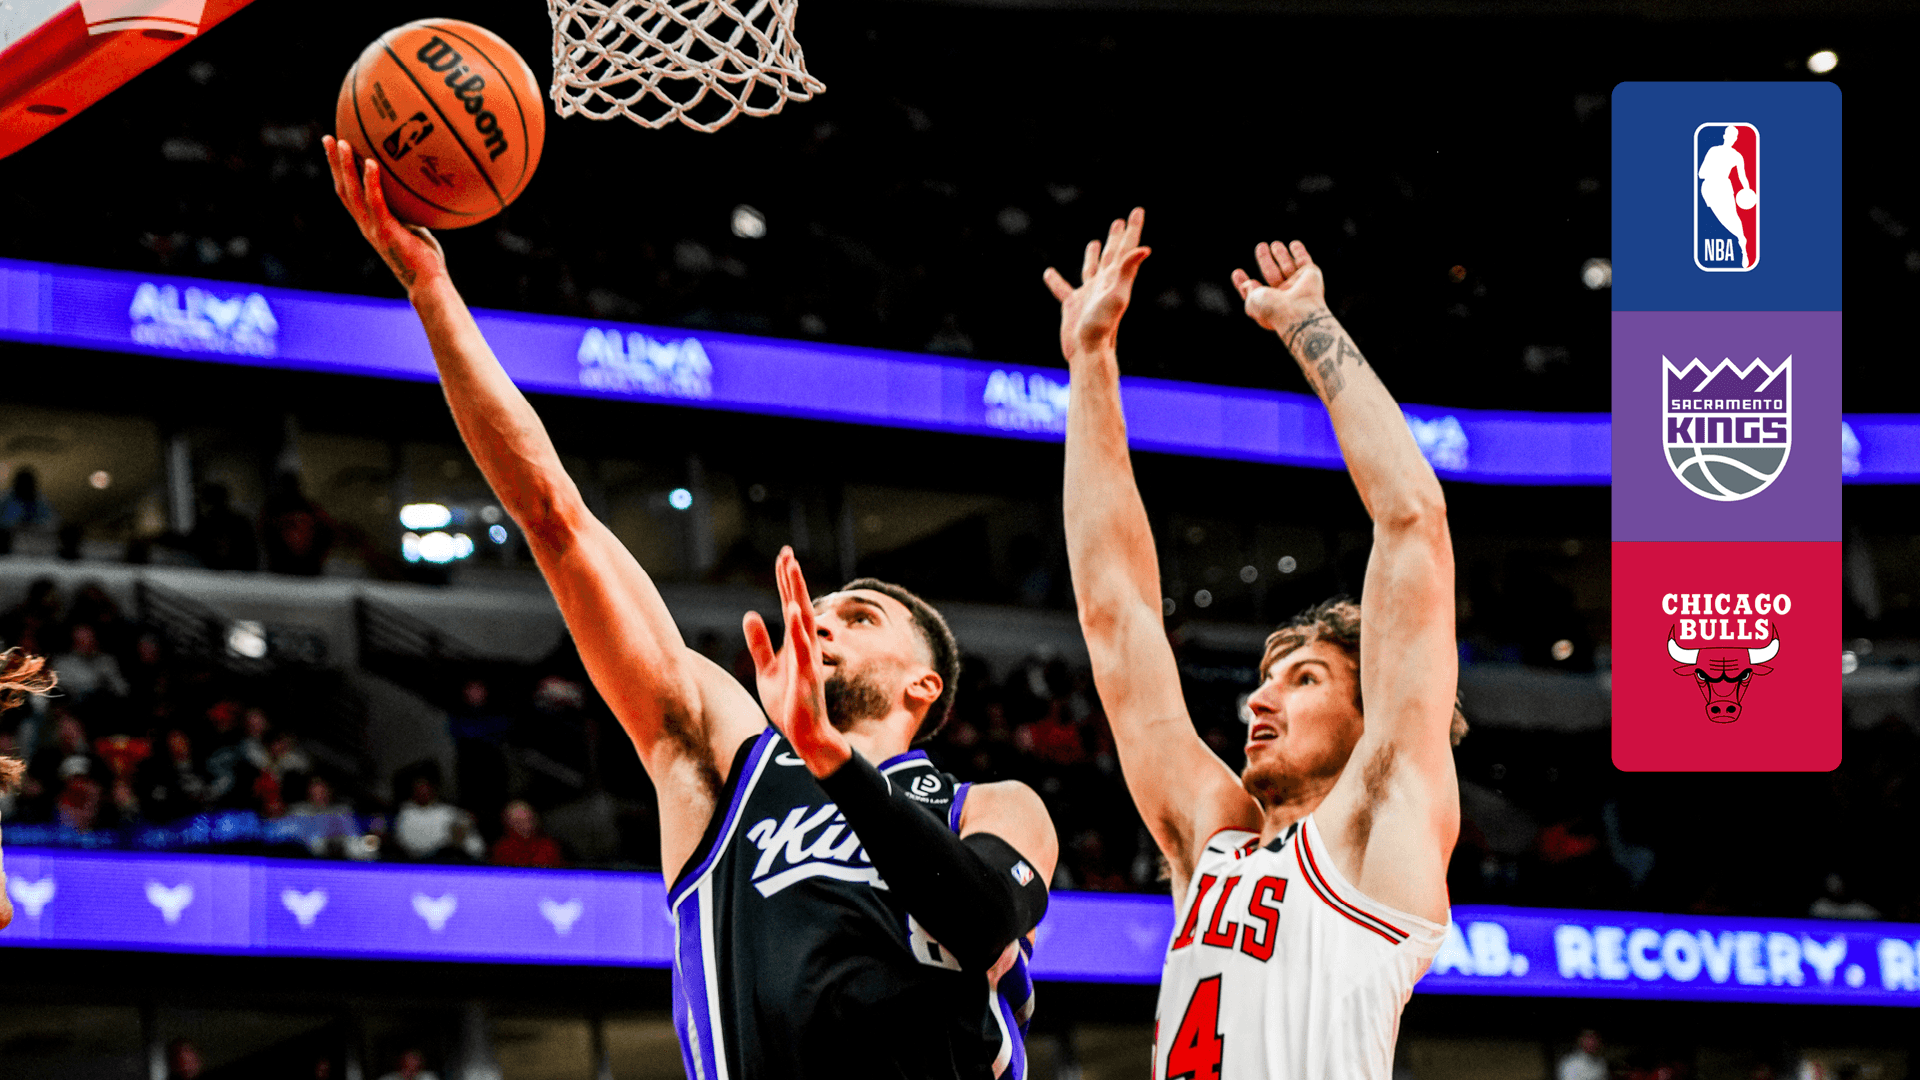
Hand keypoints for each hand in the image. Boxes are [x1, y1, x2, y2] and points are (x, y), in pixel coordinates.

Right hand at [322, 134, 448, 294]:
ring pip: (352, 193)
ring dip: (346, 167)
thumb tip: (420, 186)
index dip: (339, 171)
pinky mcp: (386, 232)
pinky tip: (372, 163)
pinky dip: (372, 183)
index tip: (337, 148)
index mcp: (368, 222)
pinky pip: (376, 203)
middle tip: (329, 137)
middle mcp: (365, 224)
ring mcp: (373, 228)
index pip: (348, 192)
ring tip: (344, 143)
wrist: (427, 283)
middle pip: (342, 188)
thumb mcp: (414, 226)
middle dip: (334, 163)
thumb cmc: (424, 257)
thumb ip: (409, 209)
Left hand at [743, 548, 850, 777]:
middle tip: (788, 553)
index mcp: (796, 644)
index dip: (786, 582)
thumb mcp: (767, 670)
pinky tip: (793, 613)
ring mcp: (808, 661)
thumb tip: (750, 614)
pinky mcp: (807, 678)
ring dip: (798, 596)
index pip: (790, 605)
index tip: (784, 556)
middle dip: (793, 580)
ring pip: (805, 622)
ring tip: (791, 572)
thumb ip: (759, 643)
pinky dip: (799, 631)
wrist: (805, 735)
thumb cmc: (789, 704)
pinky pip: (804, 651)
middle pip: (800, 606)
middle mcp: (805, 647)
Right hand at [1042, 207, 1150, 361]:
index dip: (1133, 229)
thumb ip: (1128, 271)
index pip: (1126, 248)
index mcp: (1116, 278)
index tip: (1137, 211)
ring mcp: (1088, 294)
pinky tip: (1049, 274)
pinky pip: (1063, 289)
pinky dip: (1056, 281)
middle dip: (1117, 237)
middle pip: (1112, 254)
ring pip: (1091, 269)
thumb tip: (1144, 249)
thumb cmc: (1103, 325)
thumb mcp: (1117, 295)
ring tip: (1093, 242)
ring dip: (1092, 255)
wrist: (1088, 350)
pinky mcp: (1073, 305)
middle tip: (1120, 221)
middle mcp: (1104, 283)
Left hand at [1231, 240, 1325, 332]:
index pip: (1254, 291)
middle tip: (1261, 246)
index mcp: (1268, 305)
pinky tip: (1294, 244)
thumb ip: (1248, 291)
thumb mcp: (1252, 302)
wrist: (1299, 310)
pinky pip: (1304, 261)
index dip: (1244, 282)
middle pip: (1271, 274)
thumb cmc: (1273, 309)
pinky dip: (1300, 252)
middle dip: (1265, 260)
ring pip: (1287, 266)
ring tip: (1274, 244)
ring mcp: (1297, 285)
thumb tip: (1247, 284)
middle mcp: (1283, 295)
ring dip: (1281, 254)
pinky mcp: (1310, 275)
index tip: (1236, 272)